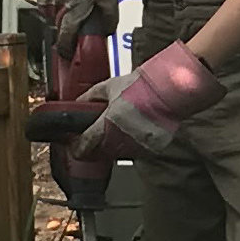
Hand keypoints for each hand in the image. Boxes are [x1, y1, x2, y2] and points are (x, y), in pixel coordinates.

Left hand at [75, 42, 222, 160]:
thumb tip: (77, 103)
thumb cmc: (138, 87)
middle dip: (94, 148)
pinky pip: (135, 152)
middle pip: (100, 153)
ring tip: (115, 133)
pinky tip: (132, 133)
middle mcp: (120, 139)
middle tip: (93, 140)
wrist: (166, 90)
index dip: (76, 148)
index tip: (73, 147)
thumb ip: (90, 96)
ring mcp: (136, 146)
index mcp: (107, 124)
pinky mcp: (150, 150)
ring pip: (117, 154)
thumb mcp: (108, 87)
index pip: (85, 145)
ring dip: (112, 147)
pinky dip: (130, 146)